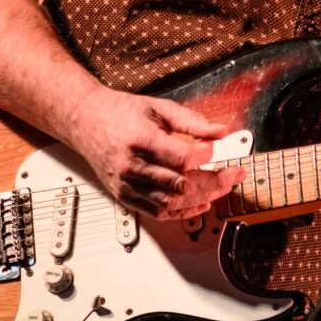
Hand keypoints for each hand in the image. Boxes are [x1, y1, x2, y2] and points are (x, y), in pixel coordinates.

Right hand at [62, 85, 242, 220]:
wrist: (86, 122)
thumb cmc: (119, 113)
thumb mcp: (158, 108)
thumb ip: (191, 121)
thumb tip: (221, 131)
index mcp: (140, 140)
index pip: (181, 158)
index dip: (205, 156)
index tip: (217, 148)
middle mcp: (132, 166)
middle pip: (182, 184)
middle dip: (215, 181)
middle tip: (235, 173)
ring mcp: (128, 185)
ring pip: (173, 202)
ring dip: (203, 197)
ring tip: (222, 187)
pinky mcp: (126, 196)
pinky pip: (159, 212)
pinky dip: (183, 211)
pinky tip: (201, 203)